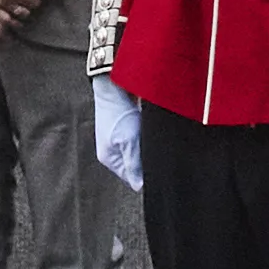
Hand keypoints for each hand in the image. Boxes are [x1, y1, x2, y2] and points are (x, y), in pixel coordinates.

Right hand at [90, 76, 146, 190]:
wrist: (116, 82)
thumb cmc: (117, 111)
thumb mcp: (128, 142)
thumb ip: (134, 165)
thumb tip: (139, 187)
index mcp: (110, 159)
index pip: (131, 177)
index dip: (145, 175)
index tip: (158, 168)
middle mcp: (115, 149)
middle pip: (137, 163)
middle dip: (148, 159)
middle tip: (155, 148)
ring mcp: (122, 137)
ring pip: (141, 149)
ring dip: (149, 144)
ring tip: (151, 135)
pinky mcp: (129, 125)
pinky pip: (142, 136)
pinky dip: (148, 133)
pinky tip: (151, 128)